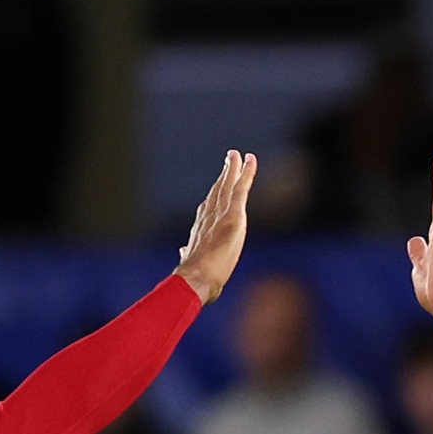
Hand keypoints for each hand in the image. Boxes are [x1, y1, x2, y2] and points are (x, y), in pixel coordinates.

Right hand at [174, 149, 256, 301]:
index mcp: (201, 228)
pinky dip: (246, 174)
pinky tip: (250, 160)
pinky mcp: (233, 216)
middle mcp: (209, 216)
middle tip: (230, 158)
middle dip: (224, 175)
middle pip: (217, 190)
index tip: (218, 185)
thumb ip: (188, 254)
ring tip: (238, 155)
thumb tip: (182, 252)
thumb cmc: (194, 278)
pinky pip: (241, 189)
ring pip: (228, 185)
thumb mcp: (191, 263)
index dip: (214, 194)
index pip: (209, 207)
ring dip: (233, 168)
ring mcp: (220, 214)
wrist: (196, 278)